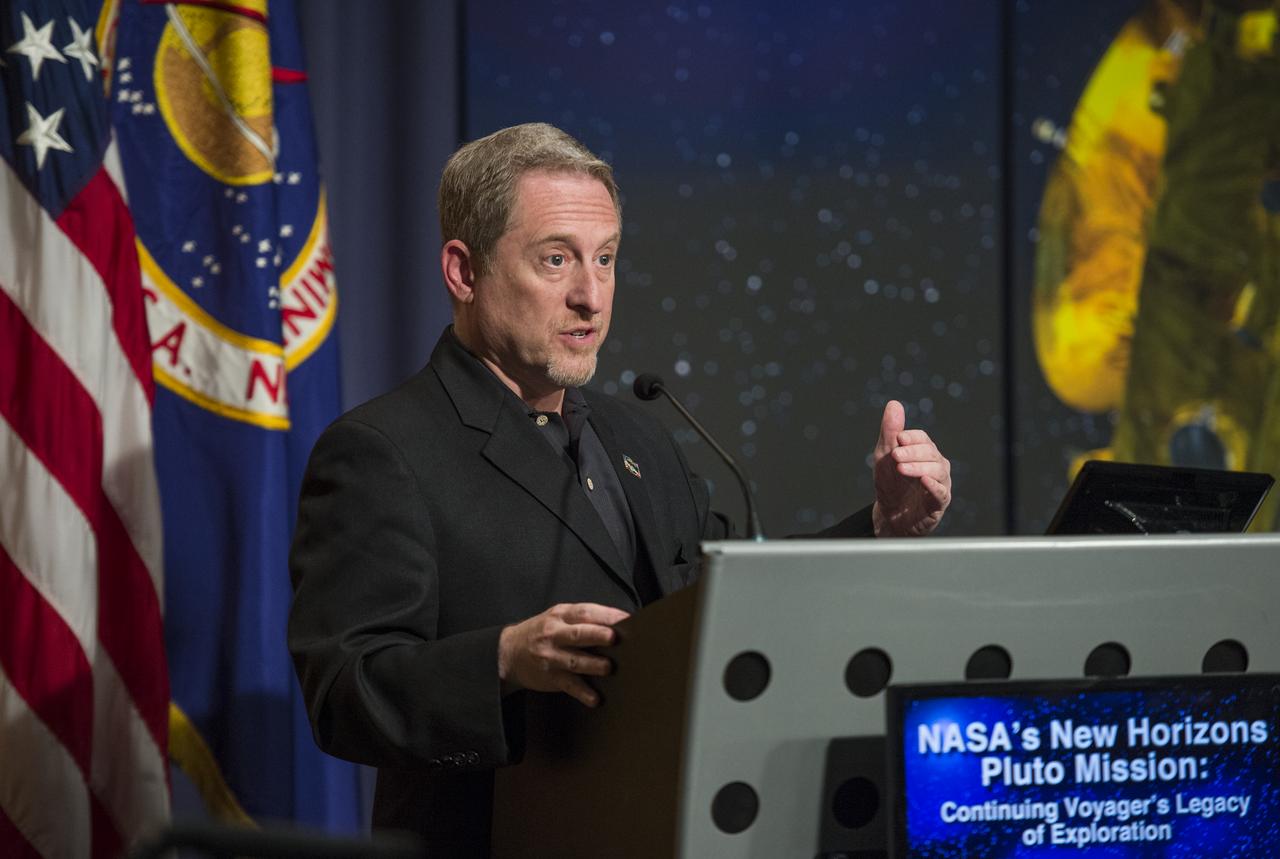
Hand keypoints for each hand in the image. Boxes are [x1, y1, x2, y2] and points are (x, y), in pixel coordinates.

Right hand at [497, 602, 629, 706]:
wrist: (508, 652)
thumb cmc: (541, 633)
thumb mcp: (558, 617)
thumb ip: (583, 619)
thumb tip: (618, 624)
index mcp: (561, 616)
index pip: (585, 612)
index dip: (606, 615)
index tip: (625, 619)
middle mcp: (555, 634)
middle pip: (579, 633)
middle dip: (597, 635)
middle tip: (614, 638)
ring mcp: (552, 656)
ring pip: (574, 660)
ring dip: (592, 664)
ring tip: (607, 667)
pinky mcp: (551, 677)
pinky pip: (569, 685)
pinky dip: (582, 692)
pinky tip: (594, 698)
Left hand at [871, 400, 950, 536]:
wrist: (890, 515)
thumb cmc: (890, 483)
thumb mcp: (885, 456)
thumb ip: (890, 432)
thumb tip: (894, 404)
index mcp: (924, 451)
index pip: (923, 439)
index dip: (912, 437)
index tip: (898, 438)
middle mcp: (936, 465)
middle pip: (930, 453)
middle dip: (912, 452)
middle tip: (895, 455)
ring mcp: (940, 483)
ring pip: (937, 471)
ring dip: (919, 467)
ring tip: (902, 468)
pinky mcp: (939, 503)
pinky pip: (941, 493)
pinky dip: (934, 486)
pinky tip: (924, 481)